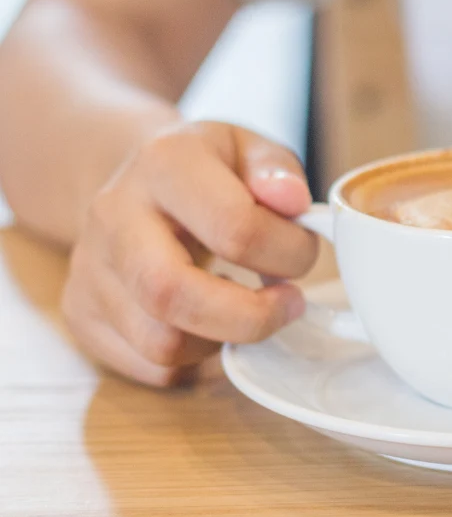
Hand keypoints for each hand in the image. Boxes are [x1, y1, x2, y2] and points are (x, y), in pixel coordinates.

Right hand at [62, 121, 317, 386]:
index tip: (303, 256)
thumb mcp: (249, 149)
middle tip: (288, 305)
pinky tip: (211, 323)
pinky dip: (194, 360)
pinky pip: (147, 366)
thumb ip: (278, 170)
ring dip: (223, 341)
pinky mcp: (83, 312)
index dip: (289, 253)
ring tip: (247, 310)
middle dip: (250, 318)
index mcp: (165, 164)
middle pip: (172, 293)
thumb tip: (292, 202)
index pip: (235, 227)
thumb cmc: (208, 170)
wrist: (134, 179)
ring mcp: (90, 268)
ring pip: (159, 343)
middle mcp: (114, 214)